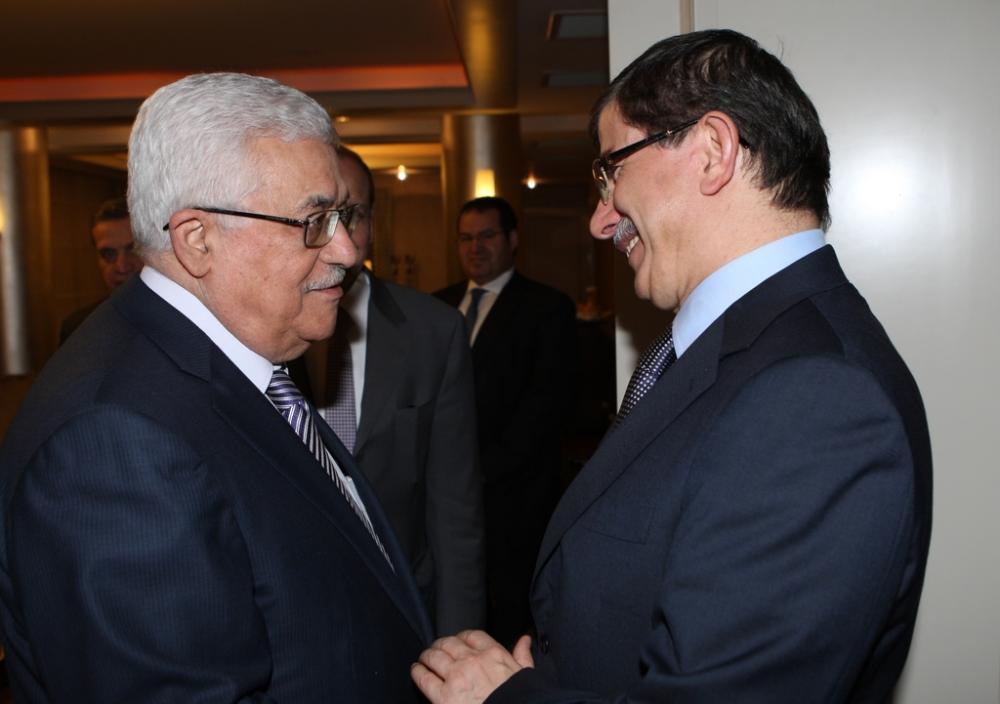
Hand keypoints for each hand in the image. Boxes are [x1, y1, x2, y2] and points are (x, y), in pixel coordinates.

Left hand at [411, 630, 533, 703]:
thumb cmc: (521, 700)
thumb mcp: (525, 675)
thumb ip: (522, 656)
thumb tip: (525, 640)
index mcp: (493, 654)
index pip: (472, 635)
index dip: (461, 637)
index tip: (458, 641)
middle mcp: (472, 661)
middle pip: (449, 643)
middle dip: (441, 645)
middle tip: (436, 649)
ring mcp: (456, 677)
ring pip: (434, 657)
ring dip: (427, 656)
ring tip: (424, 658)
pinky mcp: (443, 697)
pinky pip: (424, 677)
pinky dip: (418, 671)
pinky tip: (416, 670)